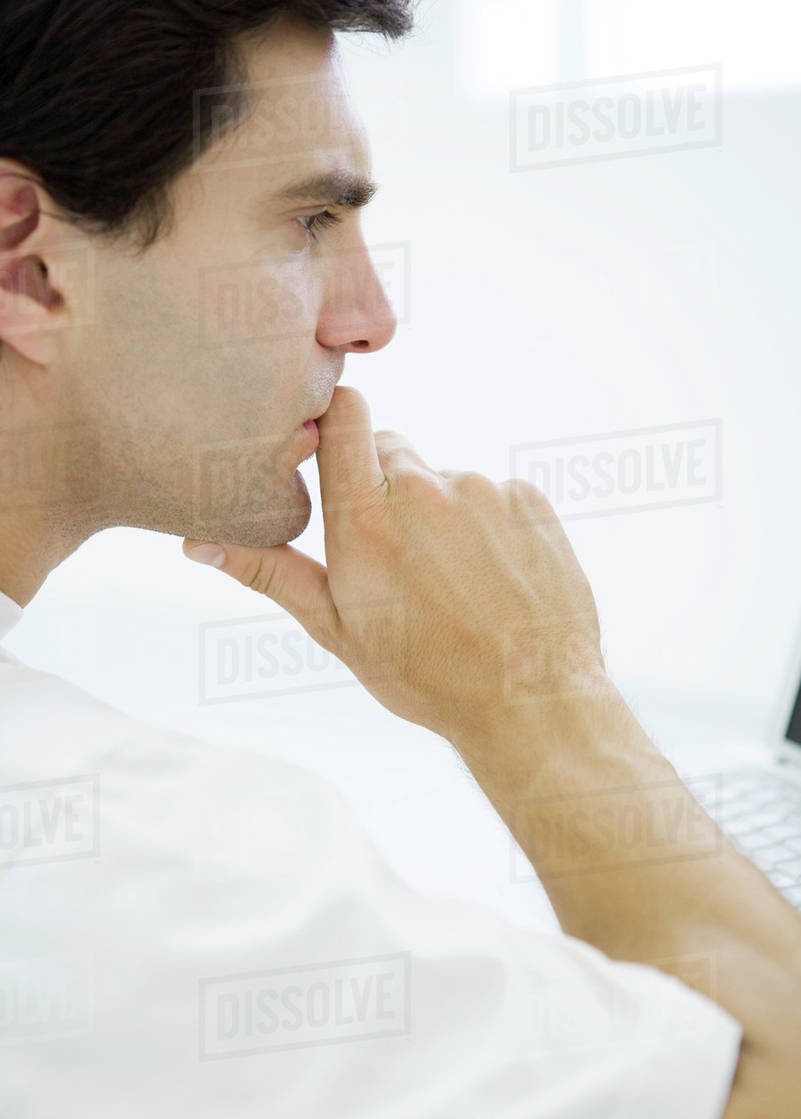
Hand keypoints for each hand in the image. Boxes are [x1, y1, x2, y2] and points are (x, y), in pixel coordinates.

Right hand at [183, 387, 605, 749]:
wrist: (529, 700)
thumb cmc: (423, 673)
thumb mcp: (336, 628)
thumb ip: (271, 572)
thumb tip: (196, 542)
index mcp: (364, 517)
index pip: (343, 415)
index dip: (335, 421)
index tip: (332, 450)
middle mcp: (423, 489)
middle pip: (391, 449)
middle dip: (385, 487)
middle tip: (396, 554)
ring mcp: (482, 489)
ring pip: (445, 478)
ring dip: (440, 512)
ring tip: (454, 580)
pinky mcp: (529, 498)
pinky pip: (495, 493)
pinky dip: (489, 523)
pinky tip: (493, 576)